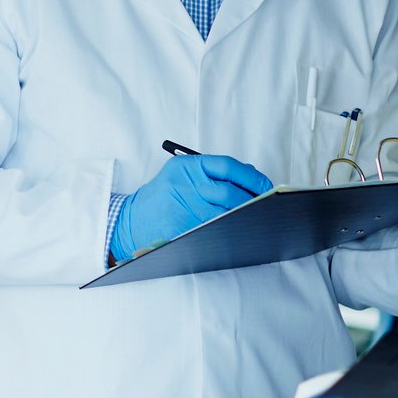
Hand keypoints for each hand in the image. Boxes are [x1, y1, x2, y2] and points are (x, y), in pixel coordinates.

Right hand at [111, 154, 273, 260]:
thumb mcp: (180, 175)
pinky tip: (240, 231)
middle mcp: (184, 184)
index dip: (251, 178)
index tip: (267, 187)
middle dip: (253, 201)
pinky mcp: (183, 229)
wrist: (129, 222)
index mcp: (185, 167)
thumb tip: (252, 179)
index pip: (227, 166)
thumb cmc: (161, 198)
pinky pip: (215, 230)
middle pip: (230, 193)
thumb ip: (212, 174)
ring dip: (246, 218)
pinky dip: (231, 231)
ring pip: (226, 214)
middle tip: (268, 206)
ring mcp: (183, 208)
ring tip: (258, 219)